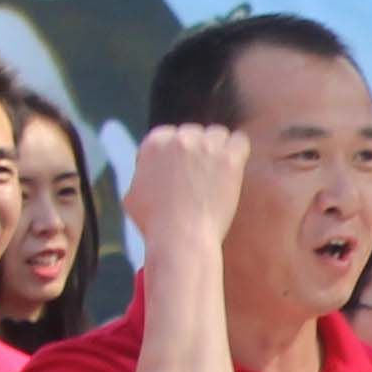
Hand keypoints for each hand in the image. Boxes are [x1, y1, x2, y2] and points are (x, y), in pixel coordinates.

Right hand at [119, 120, 249, 267]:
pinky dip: (239, 152)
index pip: (173, 134)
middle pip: (197, 133)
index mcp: (154, 143)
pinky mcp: (228, 158)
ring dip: (219, 150)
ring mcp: (205, 146)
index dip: (179, 154)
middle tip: (203, 177)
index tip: (184, 172)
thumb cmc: (155, 224)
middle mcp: (179, 139)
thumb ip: (141, 176)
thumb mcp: (132, 196)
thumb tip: (145, 172)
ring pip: (219, 135)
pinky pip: (240, 141)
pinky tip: (234, 170)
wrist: (180, 237)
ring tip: (219, 176)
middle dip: (199, 152)